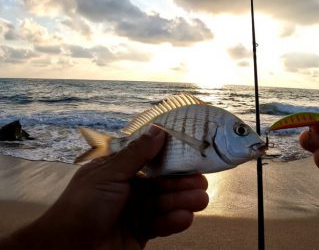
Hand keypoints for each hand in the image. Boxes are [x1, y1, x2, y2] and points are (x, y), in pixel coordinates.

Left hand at [0, 127, 208, 249]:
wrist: (67, 248)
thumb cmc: (83, 205)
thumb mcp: (109, 174)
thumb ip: (137, 154)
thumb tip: (158, 130)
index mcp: (120, 170)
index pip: (151, 160)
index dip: (171, 158)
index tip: (192, 155)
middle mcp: (131, 188)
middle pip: (163, 182)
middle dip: (182, 182)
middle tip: (201, 182)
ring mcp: (137, 211)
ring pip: (166, 202)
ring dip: (183, 200)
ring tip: (200, 200)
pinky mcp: (142, 232)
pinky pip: (162, 223)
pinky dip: (174, 220)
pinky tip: (185, 217)